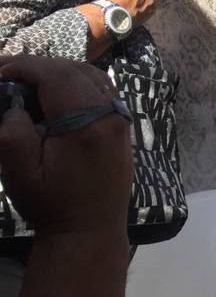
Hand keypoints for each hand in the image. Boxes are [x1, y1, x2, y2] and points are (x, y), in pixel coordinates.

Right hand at [0, 56, 131, 235]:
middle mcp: (109, 116)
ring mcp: (121, 120)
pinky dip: (78, 82)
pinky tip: (55, 92)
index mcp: (85, 124)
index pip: (56, 75)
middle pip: (75, 70)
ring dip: (59, 71)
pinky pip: (103, 91)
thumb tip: (15, 106)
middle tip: (7, 72)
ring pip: (92, 76)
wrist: (91, 231)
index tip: (0, 70)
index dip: (25, 65)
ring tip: (27, 79)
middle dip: (39, 66)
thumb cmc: (52, 205)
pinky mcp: (123, 128)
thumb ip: (12, 135)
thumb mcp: (19, 174)